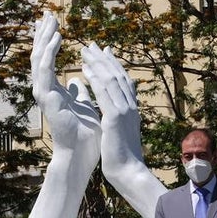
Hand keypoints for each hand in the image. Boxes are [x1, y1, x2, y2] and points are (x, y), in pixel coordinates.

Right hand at [32, 13, 100, 181]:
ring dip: (45, 38)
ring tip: (51, 20)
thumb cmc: (84, 132)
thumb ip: (77, 91)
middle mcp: (45, 90)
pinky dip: (51, 52)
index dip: (49, 40)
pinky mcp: (47, 97)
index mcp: (53, 90)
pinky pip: (46, 69)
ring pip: (39, 59)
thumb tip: (77, 79)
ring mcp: (44, 94)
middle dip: (43, 33)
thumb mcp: (83, 104)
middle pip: (40, 55)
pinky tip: (58, 37)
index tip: (53, 22)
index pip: (48, 60)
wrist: (82, 152)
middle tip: (47, 13)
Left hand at [82, 43, 165, 217]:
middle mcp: (130, 107)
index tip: (104, 53)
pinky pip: (104, 93)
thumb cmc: (122, 158)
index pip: (123, 82)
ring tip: (85, 51)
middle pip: (118, 75)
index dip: (113, 66)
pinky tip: (85, 69)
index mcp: (131, 110)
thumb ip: (115, 121)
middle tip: (92, 45)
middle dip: (104, 59)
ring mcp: (124, 111)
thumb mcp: (119, 134)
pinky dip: (95, 78)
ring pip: (111, 80)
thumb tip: (110, 115)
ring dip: (97, 63)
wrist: (128, 172)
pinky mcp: (114, 118)